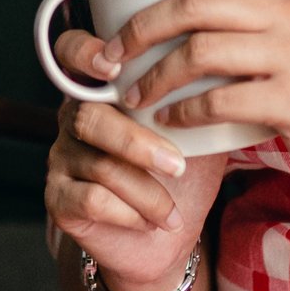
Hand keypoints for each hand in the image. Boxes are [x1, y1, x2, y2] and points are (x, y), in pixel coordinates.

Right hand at [44, 25, 225, 290]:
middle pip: (88, 115)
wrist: (167, 239)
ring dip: (146, 190)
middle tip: (178, 165)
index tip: (114, 69)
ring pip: (98, 163)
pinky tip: (152, 222)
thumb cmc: (183, 174)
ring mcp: (61, 157)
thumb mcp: (197, 129)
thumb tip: (230, 67)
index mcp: (103, 88)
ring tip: (173, 210)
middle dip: (137, 143)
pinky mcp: (58, 199)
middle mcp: (73, 116)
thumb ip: (199, 94)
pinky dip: (130, 212)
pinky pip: (90, 199)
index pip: (71, 51)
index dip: (83, 52)